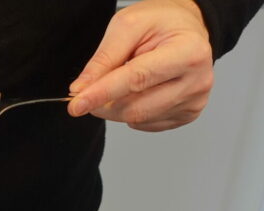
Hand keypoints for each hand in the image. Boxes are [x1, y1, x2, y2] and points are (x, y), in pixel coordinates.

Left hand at [68, 0, 213, 131]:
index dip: (101, 94)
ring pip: (137, 119)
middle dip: (103, 103)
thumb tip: (81, 89)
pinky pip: (146, 124)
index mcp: (188, 51)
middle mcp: (197, 80)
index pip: (136, 79)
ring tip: (122, 82)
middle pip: (135, 106)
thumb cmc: (160, 23)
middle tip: (91, 89)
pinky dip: (131, 111)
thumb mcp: (127, 26)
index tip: (76, 105)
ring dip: (115, 107)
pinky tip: (139, 91)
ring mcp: (194, 101)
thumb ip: (103, 59)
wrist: (186, 29)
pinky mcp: (187, 114)